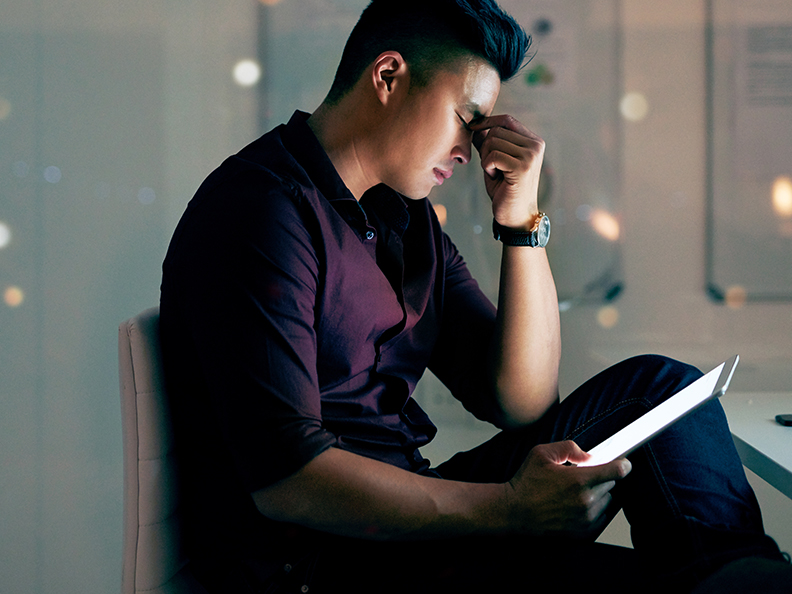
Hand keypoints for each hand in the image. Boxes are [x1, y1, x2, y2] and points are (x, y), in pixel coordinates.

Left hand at [470, 115, 544, 229]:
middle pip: (497, 130)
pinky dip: (488, 167)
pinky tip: (496, 178)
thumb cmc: (504, 189)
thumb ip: (488, 143)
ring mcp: (531, 155)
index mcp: (533, 141)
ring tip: (496, 174)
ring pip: (493, 142)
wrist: (515, 216)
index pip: (507, 120)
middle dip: (486, 148)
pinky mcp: (523, 166)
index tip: (472, 128)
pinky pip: (493, 156)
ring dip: (486, 159)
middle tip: (492, 167)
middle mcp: (535, 145)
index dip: (487, 122)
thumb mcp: (494, 162)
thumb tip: (476, 126)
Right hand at [504, 441, 630, 536]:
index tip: (624, 462)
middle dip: (602, 476)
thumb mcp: (542, 453)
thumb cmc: (526, 482)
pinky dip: (595, 508)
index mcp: (578, 480)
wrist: (513, 511)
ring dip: (598, 492)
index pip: (616, 471)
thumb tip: (588, 455)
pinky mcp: (583, 532)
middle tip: (583, 473)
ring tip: (576, 489)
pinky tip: (577, 502)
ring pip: (607, 500)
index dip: (623, 464)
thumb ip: (569, 447)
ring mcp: (586, 519)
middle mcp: (586, 501)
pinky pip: (601, 516)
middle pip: (612, 484)